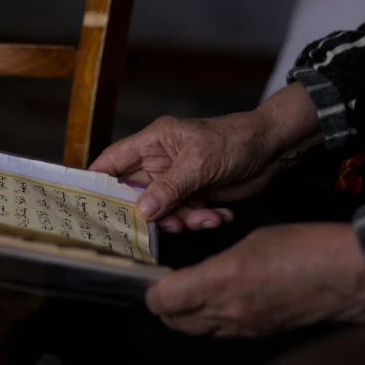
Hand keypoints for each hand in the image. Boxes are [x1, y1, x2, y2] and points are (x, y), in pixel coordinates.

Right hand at [89, 82, 319, 231]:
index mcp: (152, 144)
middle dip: (149, 214)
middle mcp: (159, 163)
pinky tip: (219, 215)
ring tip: (205, 218)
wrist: (273, 148)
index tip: (91, 206)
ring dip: (183, 220)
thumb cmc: (235, 140)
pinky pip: (186, 216)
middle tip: (166, 224)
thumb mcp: (199, 162)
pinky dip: (201, 220)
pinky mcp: (195, 196)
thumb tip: (142, 210)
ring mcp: (177, 182)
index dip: (98, 183)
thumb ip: (170, 187)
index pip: (112, 163)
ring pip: (163, 212)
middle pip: (136, 196)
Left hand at [146, 223, 364, 336]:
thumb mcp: (250, 241)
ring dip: (186, 317)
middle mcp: (226, 312)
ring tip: (189, 295)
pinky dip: (210, 322)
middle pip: (174, 322)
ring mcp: (243, 329)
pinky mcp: (258, 335)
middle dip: (165, 306)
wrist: (348, 275)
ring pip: (196, 332)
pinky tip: (218, 303)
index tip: (155, 278)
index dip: (153, 291)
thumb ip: (214, 263)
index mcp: (219, 282)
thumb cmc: (302, 246)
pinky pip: (220, 334)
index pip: (163, 301)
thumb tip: (195, 276)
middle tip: (168, 287)